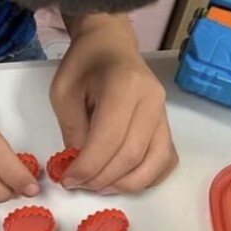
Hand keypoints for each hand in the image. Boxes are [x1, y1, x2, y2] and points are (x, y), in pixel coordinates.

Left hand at [49, 14, 177, 193]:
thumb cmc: (84, 65)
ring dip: (125, 183)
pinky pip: (165, 159)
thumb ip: (72, 129)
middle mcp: (152, 100)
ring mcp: (164, 112)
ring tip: (99, 186)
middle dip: (102, 178)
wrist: (110, 45)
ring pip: (154, 162)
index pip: (109, 138)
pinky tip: (122, 180)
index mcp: (124, 86)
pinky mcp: (167, 123)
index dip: (88, 166)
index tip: (68, 179)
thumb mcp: (63, 92)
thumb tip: (80, 166)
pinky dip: (147, 177)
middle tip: (79, 184)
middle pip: (132, 154)